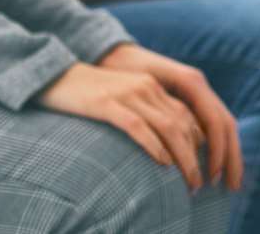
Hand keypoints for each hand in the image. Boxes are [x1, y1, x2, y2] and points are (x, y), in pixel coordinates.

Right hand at [37, 45, 241, 191]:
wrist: (55, 76)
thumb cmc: (90, 96)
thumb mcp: (125, 101)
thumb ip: (147, 115)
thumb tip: (169, 147)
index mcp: (153, 87)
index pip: (188, 117)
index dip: (201, 145)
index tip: (205, 170)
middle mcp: (146, 88)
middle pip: (183, 125)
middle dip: (197, 157)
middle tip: (200, 184)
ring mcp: (127, 94)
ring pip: (167, 128)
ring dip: (182, 158)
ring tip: (188, 182)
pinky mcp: (106, 104)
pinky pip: (138, 126)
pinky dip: (154, 146)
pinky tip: (162, 163)